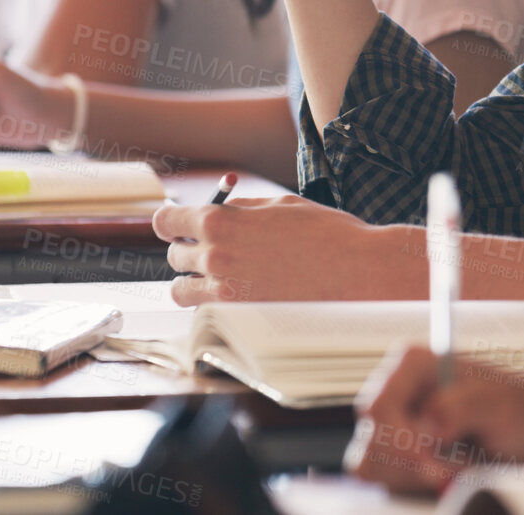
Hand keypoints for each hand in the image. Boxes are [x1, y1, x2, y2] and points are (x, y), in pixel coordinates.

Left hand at [150, 195, 421, 304]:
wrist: (358, 273)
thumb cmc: (327, 234)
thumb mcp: (281, 205)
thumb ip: (241, 208)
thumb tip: (218, 210)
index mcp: (221, 222)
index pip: (165, 222)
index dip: (172, 224)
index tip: (180, 228)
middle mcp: (215, 257)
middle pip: (174, 256)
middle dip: (191, 252)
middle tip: (217, 253)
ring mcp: (224, 293)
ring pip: (181, 291)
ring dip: (195, 283)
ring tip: (223, 279)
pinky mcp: (237, 319)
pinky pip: (206, 314)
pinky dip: (215, 306)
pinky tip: (243, 296)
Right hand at [347, 345, 523, 492]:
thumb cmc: (522, 409)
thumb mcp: (502, 403)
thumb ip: (462, 407)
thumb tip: (428, 424)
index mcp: (413, 366)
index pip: (379, 405)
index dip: (400, 439)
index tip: (431, 462)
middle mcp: (399, 394)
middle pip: (372, 439)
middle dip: (411, 463)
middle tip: (451, 470)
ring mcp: (396, 427)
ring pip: (373, 463)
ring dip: (414, 476)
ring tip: (457, 466)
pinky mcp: (400, 458)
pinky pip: (388, 480)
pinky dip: (415, 485)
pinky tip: (447, 476)